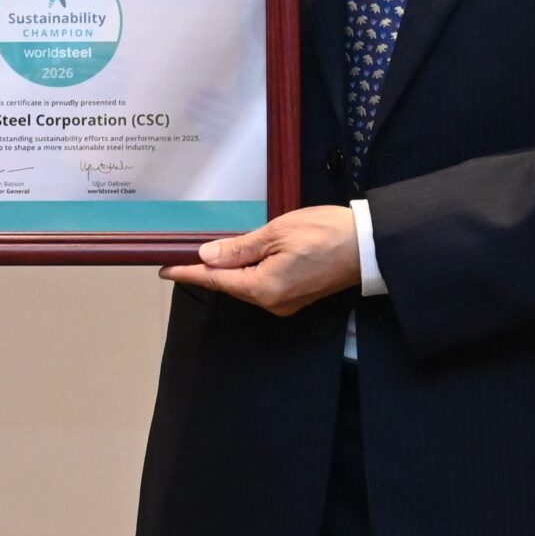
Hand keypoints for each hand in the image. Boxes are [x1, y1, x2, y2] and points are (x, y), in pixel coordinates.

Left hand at [159, 205, 359, 316]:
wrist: (368, 245)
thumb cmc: (325, 233)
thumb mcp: (276, 232)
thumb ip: (239, 247)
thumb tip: (208, 257)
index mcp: (264, 288)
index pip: (216, 280)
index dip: (189, 273)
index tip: (165, 270)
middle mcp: (272, 303)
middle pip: (231, 285)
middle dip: (208, 271)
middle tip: (184, 256)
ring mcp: (287, 302)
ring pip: (247, 286)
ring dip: (229, 271)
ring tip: (211, 254)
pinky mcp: (298, 296)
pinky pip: (264, 285)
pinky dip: (249, 272)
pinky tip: (243, 258)